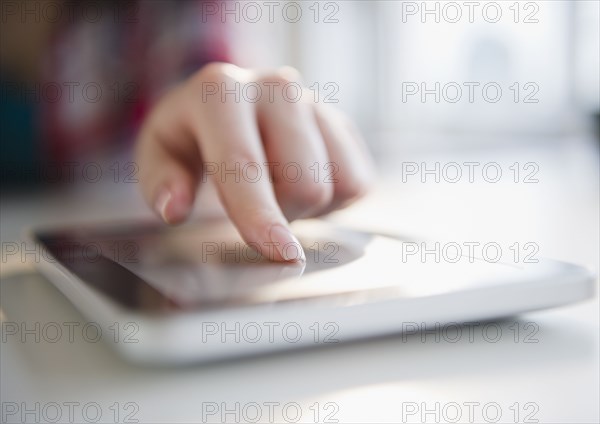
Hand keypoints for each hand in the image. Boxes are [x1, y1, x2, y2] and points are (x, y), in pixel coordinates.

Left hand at [135, 63, 373, 261]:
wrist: (230, 106)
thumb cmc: (193, 136)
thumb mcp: (160, 153)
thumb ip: (161, 181)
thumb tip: (175, 208)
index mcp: (221, 92)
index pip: (245, 162)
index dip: (261, 213)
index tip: (279, 252)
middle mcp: (276, 88)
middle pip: (303, 183)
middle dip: (281, 213)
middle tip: (254, 204)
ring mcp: (316, 103)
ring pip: (335, 185)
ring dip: (305, 206)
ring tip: (276, 188)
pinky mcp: (343, 125)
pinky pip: (357, 183)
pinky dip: (332, 199)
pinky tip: (302, 181)